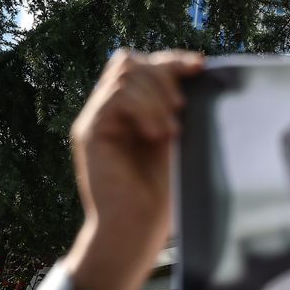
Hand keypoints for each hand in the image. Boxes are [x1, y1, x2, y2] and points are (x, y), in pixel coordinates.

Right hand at [63, 49, 202, 289]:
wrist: (137, 231)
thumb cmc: (164, 196)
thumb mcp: (181, 144)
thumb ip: (180, 111)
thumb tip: (200, 72)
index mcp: (134, 111)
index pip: (145, 65)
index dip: (172, 59)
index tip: (201, 66)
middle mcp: (111, 111)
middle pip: (130, 61)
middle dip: (164, 74)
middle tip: (182, 109)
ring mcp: (98, 119)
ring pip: (124, 74)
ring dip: (156, 96)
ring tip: (172, 131)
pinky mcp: (89, 132)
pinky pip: (115, 98)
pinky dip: (143, 109)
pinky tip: (158, 135)